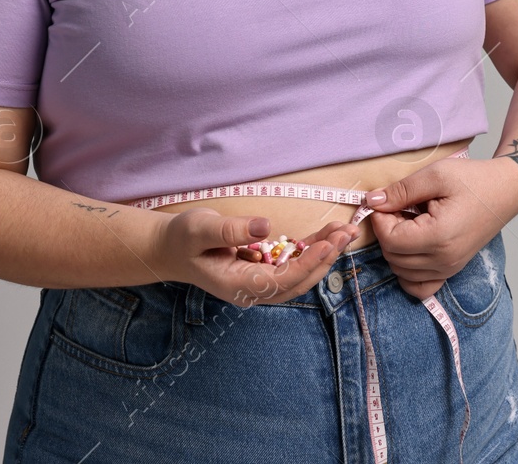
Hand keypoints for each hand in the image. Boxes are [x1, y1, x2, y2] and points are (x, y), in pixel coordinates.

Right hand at [150, 210, 359, 306]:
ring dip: (323, 254)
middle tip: (346, 234)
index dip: (306, 264)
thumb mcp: (200, 230)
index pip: (280, 281)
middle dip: (324, 259)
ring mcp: (260, 282)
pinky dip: (312, 249)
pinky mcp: (264, 270)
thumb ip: (230, 231)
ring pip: (300, 273)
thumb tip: (264, 228)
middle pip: (297, 281)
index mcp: (237, 285)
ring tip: (343, 231)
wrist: (170, 249)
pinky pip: (293, 263)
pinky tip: (327, 233)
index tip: (327, 245)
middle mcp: (253, 290)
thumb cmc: (182, 239)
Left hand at [362, 157, 517, 300]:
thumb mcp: (436, 175)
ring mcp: (449, 268)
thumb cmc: (475, 179)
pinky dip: (407, 272)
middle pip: (393, 257)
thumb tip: (372, 203)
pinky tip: (412, 247)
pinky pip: (419, 286)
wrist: (507, 190)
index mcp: (439, 236)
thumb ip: (401, 190)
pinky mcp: (452, 270)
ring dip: (396, 248)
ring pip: (401, 271)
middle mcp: (444, 259)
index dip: (381, 219)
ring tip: (409, 222)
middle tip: (399, 207)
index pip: (390, 240)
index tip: (387, 201)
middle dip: (387, 231)